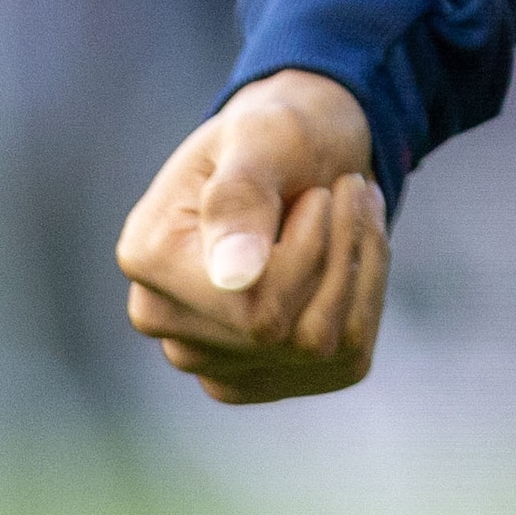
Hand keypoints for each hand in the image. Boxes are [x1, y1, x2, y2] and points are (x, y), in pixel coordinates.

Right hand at [116, 71, 388, 403]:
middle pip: (286, 331)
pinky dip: (366, 296)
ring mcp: (213, 360)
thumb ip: (241, 198)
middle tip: (350, 190)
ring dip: (359, 269)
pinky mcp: (265, 378)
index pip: (252, 305)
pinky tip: (355, 252)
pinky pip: (344, 356)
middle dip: (340, 255)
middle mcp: (167, 323)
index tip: (325, 193)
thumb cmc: (274, 136)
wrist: (299, 155)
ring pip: (322, 347)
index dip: (312, 248)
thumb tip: (233, 277)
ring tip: (355, 211)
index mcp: (148, 259)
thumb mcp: (263, 137)